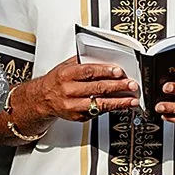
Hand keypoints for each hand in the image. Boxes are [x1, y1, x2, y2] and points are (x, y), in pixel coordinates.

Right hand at [25, 56, 143, 123]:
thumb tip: (103, 57)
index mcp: (66, 75)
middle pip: (97, 88)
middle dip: (118, 86)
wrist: (42, 99)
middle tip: (131, 85)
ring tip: (132, 100)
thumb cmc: (56, 81)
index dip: (105, 71)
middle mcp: (69, 91)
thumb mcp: (65, 66)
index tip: (119, 71)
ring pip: (100, 104)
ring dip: (119, 102)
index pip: (88, 72)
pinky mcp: (78, 117)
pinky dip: (111, 108)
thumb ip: (83, 62)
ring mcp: (73, 106)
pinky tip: (121, 105)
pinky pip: (97, 112)